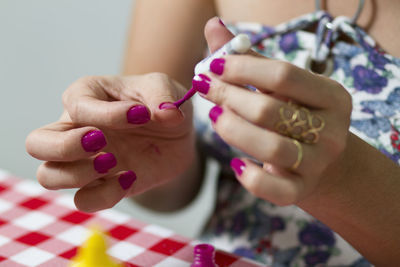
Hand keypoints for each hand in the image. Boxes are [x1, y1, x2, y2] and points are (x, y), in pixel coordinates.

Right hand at [26, 74, 194, 211]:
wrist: (176, 136)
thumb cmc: (160, 105)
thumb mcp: (166, 88)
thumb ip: (164, 95)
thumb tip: (166, 113)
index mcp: (87, 96)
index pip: (77, 105)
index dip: (106, 113)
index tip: (141, 114)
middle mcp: (76, 129)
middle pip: (37, 144)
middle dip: (64, 147)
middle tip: (100, 142)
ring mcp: (85, 160)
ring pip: (49, 177)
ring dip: (78, 174)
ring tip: (113, 161)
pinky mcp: (100, 185)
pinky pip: (84, 200)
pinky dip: (105, 195)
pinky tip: (130, 178)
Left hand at [194, 55, 351, 205]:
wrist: (324, 163)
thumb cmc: (296, 115)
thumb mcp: (280, 87)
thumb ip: (249, 60)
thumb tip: (213, 27)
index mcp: (331, 95)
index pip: (282, 74)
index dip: (242, 68)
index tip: (212, 66)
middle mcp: (332, 130)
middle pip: (270, 110)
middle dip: (229, 97)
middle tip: (205, 89)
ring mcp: (319, 163)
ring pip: (271, 147)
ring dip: (233, 130)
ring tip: (213, 117)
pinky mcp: (301, 190)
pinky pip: (273, 188)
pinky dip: (250, 177)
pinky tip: (235, 163)